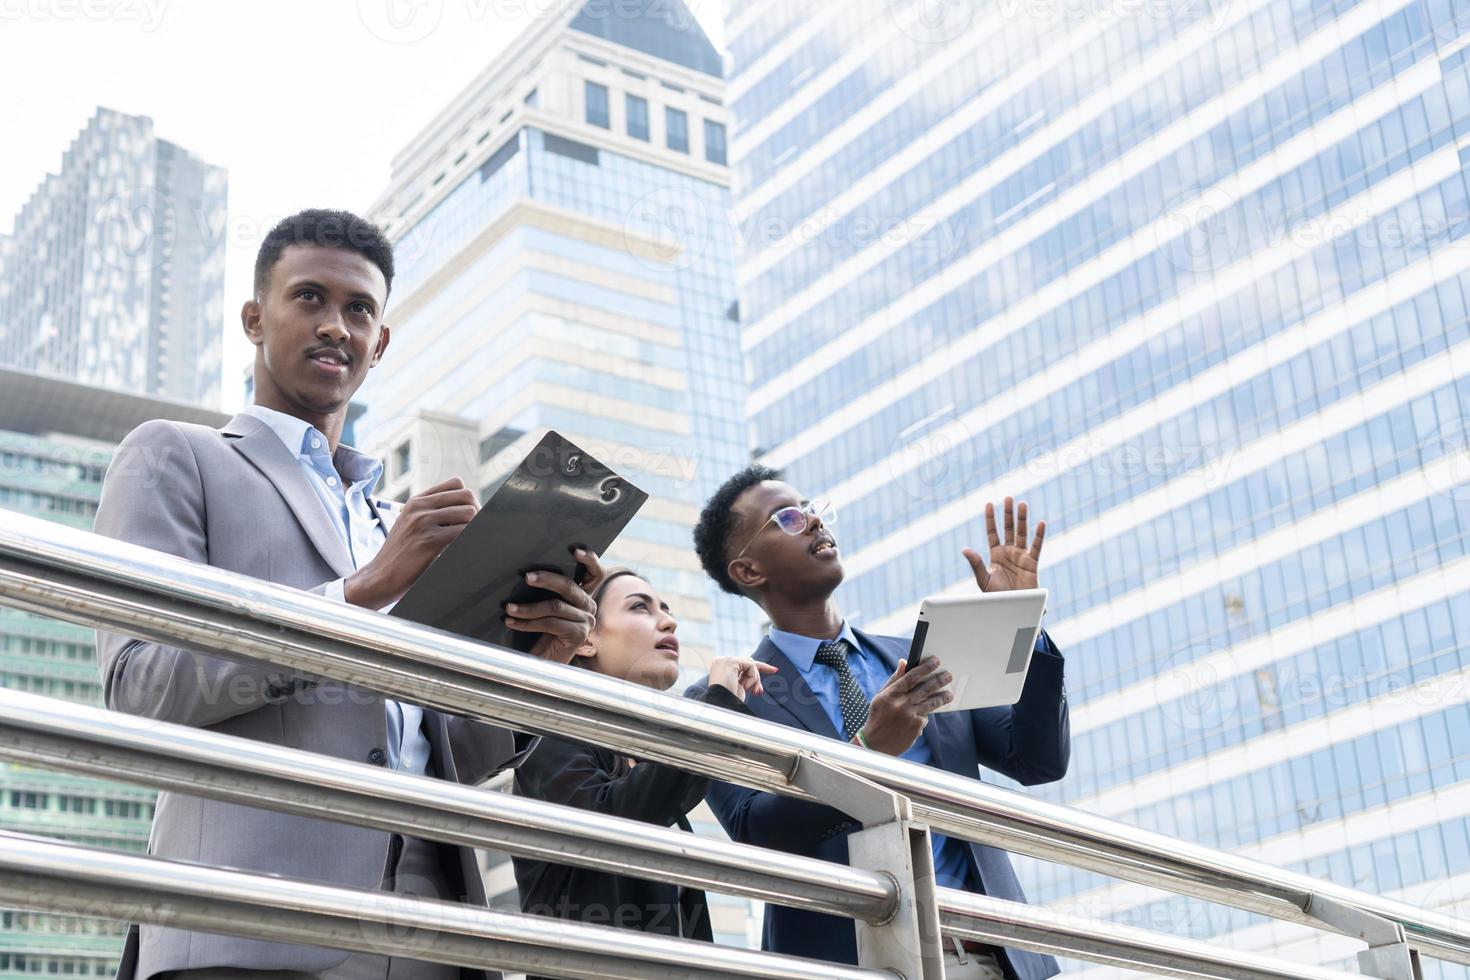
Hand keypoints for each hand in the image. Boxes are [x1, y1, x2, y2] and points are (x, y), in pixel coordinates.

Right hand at [345, 477, 477, 609]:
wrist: (379, 578)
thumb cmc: (400, 555)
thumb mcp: (410, 525)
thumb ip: (432, 514)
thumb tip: (470, 511)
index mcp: (417, 501)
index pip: (456, 484)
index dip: (468, 500)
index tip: (468, 518)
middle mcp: (419, 507)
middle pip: (467, 495)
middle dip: (477, 512)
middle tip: (475, 530)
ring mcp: (423, 522)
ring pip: (469, 512)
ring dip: (475, 527)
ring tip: (468, 541)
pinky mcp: (429, 541)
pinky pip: (463, 532)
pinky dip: (470, 540)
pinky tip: (464, 549)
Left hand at [506, 549, 604, 663]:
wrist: (543, 666)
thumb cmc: (541, 634)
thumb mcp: (547, 609)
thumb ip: (548, 592)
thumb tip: (528, 571)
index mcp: (583, 596)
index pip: (595, 573)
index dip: (589, 559)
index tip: (575, 550)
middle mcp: (589, 607)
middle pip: (569, 586)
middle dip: (546, 579)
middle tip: (526, 577)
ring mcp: (586, 622)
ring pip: (555, 606)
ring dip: (527, 608)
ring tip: (509, 608)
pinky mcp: (578, 635)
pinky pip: (550, 623)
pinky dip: (527, 623)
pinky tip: (512, 622)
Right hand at [707, 657, 777, 701]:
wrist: (721, 706)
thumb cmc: (728, 702)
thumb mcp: (737, 688)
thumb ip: (743, 678)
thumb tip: (756, 676)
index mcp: (720, 667)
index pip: (742, 664)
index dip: (757, 669)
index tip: (774, 670)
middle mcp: (721, 661)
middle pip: (748, 662)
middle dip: (758, 675)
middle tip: (768, 680)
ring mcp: (725, 660)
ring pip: (751, 664)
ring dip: (756, 679)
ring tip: (755, 692)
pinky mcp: (731, 662)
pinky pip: (751, 666)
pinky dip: (753, 678)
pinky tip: (746, 688)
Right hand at [858, 658, 952, 754]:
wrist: (876, 744)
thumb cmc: (878, 717)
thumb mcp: (881, 696)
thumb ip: (894, 679)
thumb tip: (904, 662)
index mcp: (891, 694)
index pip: (911, 677)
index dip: (925, 668)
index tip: (936, 661)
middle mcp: (901, 704)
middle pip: (925, 689)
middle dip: (939, 680)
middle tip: (948, 675)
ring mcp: (910, 716)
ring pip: (931, 703)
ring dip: (942, 697)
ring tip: (949, 694)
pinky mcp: (916, 727)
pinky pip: (925, 716)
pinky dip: (925, 714)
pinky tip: (924, 714)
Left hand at [963, 496, 1044, 592]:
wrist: (1013, 609)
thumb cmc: (996, 597)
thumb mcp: (984, 580)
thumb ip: (976, 564)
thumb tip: (965, 549)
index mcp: (995, 555)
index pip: (992, 532)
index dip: (990, 518)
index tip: (988, 503)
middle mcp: (1008, 552)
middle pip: (1008, 529)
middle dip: (1008, 514)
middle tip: (1008, 498)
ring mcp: (1021, 556)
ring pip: (1022, 534)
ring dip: (1022, 519)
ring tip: (1022, 504)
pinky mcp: (1032, 564)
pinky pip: (1036, 547)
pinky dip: (1039, 536)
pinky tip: (1040, 523)